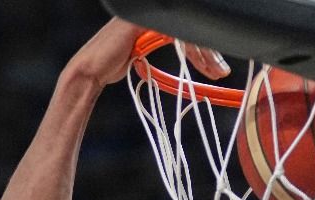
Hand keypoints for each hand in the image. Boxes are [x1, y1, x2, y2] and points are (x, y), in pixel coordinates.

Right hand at [68, 19, 230, 87]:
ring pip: (187, 29)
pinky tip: (200, 61)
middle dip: (210, 51)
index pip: (188, 28)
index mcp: (154, 17)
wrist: (93, 70)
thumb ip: (161, 46)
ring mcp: (148, 14)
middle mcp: (153, 12)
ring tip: (215, 72)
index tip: (216, 69)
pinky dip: (192, 47)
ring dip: (204, 53)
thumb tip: (186, 55)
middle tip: (221, 72)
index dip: (205, 49)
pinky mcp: (145, 21)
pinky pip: (177, 32)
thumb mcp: (144, 55)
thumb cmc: (115, 64)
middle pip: (191, 27)